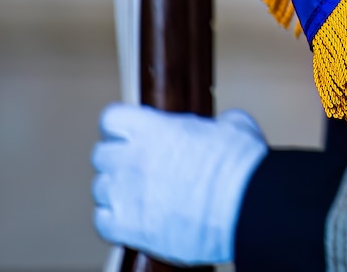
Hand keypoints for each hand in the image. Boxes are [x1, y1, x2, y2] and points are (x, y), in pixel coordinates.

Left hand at [91, 103, 267, 264]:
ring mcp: (126, 194)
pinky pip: (102, 220)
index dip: (121, 125)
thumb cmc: (243, 168)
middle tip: (138, 165)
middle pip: (101, 154)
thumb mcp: (235, 126)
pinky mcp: (127, 227)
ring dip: (117, 190)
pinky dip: (114, 219)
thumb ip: (214, 124)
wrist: (246, 208)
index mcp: (155, 129)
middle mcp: (133, 159)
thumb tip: (217, 129)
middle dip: (118, 158)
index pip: (112, 118)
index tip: (129, 132)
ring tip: (140, 195)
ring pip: (100, 188)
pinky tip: (133, 217)